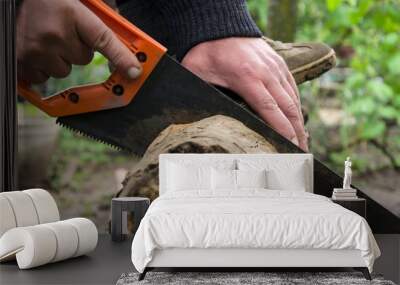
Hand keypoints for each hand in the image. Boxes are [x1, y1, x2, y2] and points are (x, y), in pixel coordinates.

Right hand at [16, 0, 141, 83]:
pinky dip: (43, 67)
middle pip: (83, 59)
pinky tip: (37, 49)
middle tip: (64, 32)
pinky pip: (44, 77)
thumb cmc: (50, 1)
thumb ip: (100, 24)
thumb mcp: (80, 5)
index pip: (104, 39)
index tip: (134, 72)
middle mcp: (54, 34)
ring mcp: (36, 50)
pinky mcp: (22, 62)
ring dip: (60, 59)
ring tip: (48, 39)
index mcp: (72, 13)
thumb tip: (125, 50)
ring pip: (64, 70)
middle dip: (77, 49)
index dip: (121, 57)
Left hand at [182, 37, 307, 150]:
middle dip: (296, 132)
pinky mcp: (279, 64)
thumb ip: (199, 93)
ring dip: (299, 122)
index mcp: (246, 77)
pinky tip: (298, 120)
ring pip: (293, 99)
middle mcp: (266, 72)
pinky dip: (297, 106)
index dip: (281, 129)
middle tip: (300, 154)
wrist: (221, 26)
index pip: (269, 108)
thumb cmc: (207, 52)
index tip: (290, 146)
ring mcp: (275, 67)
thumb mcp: (197, 72)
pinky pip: (292, 88)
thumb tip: (194, 118)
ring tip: (302, 142)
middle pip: (287, 107)